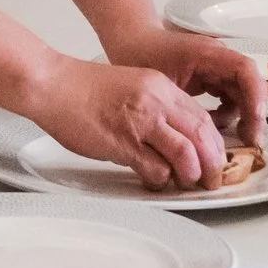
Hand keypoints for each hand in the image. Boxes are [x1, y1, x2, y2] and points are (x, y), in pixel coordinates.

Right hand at [24, 57, 228, 191]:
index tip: (215, 158)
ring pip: (186, 154)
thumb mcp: (131, 85)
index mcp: (160, 87)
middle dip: (213, 163)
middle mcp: (156, 103)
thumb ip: (154, 106)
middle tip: (211, 179)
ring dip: (191, 175)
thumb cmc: (82, 88)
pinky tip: (156, 181)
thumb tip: (171, 135)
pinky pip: (155, 168)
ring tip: (186, 183)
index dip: (215, 144)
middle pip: (202, 136)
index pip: (202, 118)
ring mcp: (140, 123)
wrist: (52, 84)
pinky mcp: (123, 143)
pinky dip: (161, 180)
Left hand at [105, 24, 266, 145]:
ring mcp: (216, 68)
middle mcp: (218, 59)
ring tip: (226, 137)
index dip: (255, 97)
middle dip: (253, 114)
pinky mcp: (211, 78)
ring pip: (241, 94)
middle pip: (249, 86)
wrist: (130, 41)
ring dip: (240, 116)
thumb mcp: (160, 83)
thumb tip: (203, 136)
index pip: (244, 71)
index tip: (255, 122)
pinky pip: (228, 97)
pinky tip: (210, 125)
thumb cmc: (140, 54)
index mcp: (208, 53)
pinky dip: (225, 114)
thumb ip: (184, 107)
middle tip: (251, 142)